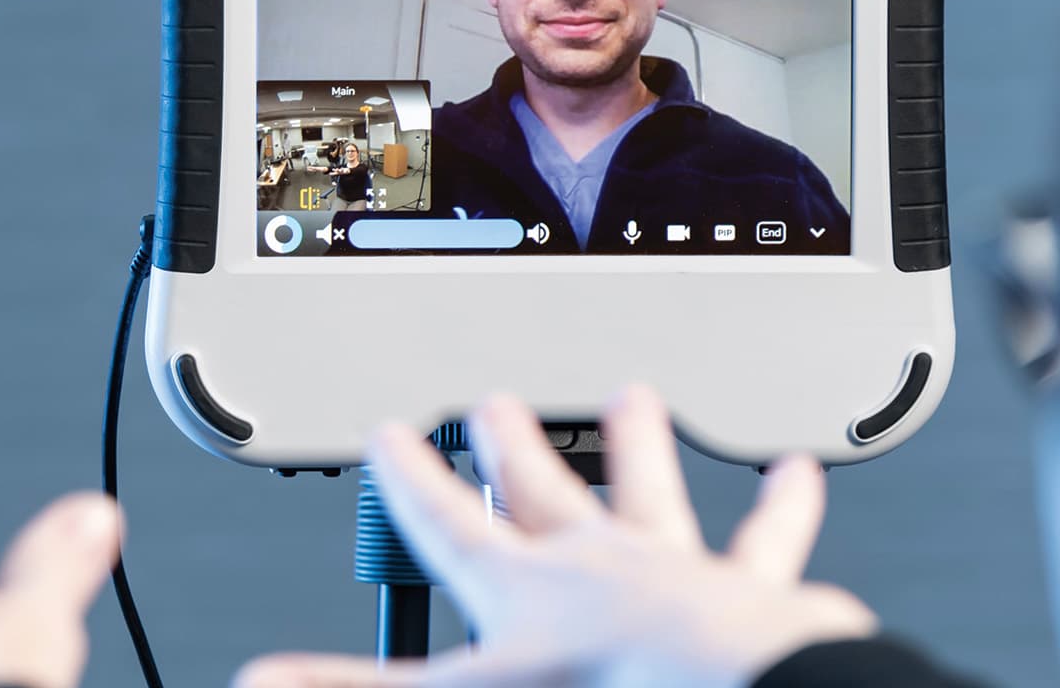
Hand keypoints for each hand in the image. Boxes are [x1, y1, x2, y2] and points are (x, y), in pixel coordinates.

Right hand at [237, 386, 875, 687]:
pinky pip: (766, 540)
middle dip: (511, 448)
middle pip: (541, 491)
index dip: (413, 482)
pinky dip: (781, 510)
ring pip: (648, 493)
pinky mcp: (745, 590)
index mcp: (521, 591)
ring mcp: (670, 569)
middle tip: (497, 404)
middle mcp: (593, 564)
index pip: (448, 525)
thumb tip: (260, 683)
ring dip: (638, 449)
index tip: (393, 436)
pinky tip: (798, 475)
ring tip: (634, 400)